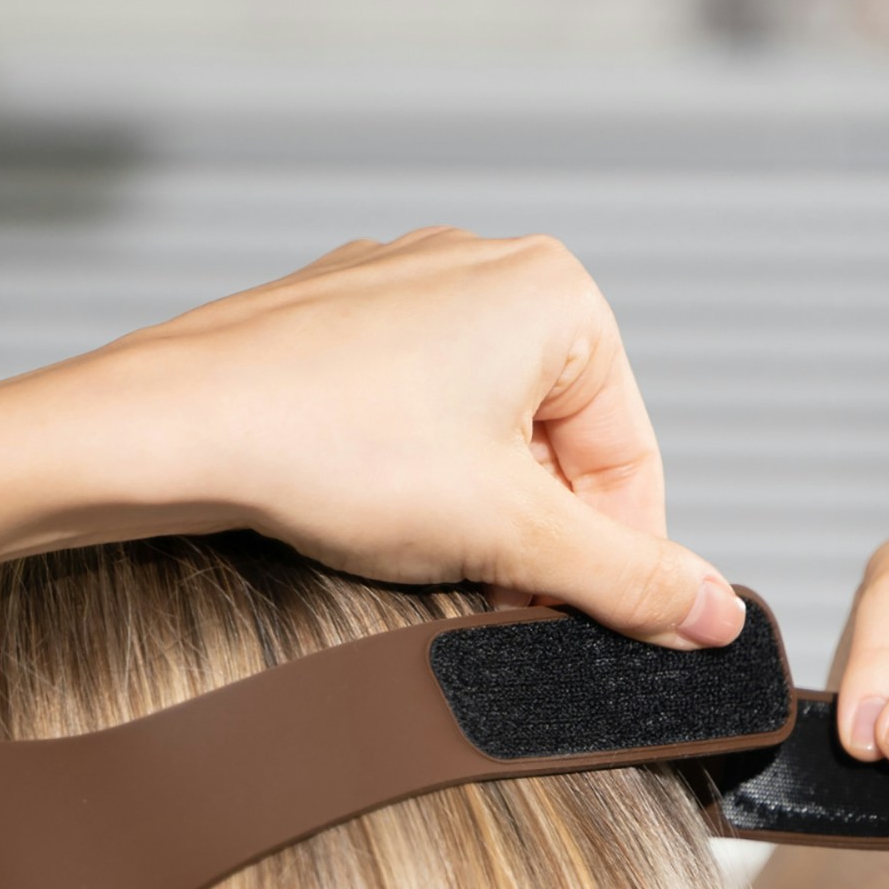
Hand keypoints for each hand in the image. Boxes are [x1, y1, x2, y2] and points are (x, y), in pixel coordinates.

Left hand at [95, 228, 744, 647]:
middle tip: (482, 594)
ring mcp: (405, 286)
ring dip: (469, 513)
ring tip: (412, 548)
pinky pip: (411, 412)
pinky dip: (406, 476)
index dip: (606, 563)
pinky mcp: (338, 321)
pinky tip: (362, 510)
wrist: (173, 427)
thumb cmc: (334, 452)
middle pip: (558, 447)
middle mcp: (488, 265)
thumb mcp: (509, 535)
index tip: (564, 623)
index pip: (631, 462)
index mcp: (559, 294)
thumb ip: (627, 581)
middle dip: (529, 535)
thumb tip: (715, 620)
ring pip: (483, 434)